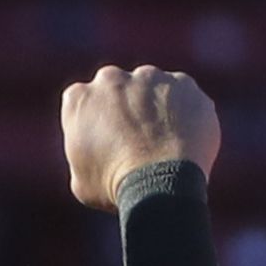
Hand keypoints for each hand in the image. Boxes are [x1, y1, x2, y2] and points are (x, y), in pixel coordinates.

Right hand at [61, 65, 220, 207]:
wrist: (160, 185)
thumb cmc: (116, 187)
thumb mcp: (81, 181)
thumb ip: (82, 155)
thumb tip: (92, 155)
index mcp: (78, 98)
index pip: (85, 104)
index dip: (99, 124)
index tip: (110, 143)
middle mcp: (110, 78)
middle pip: (119, 88)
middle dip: (128, 109)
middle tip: (140, 140)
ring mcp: (150, 77)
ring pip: (154, 88)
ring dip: (158, 108)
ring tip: (167, 143)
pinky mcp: (184, 84)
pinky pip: (186, 97)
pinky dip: (188, 114)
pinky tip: (187, 140)